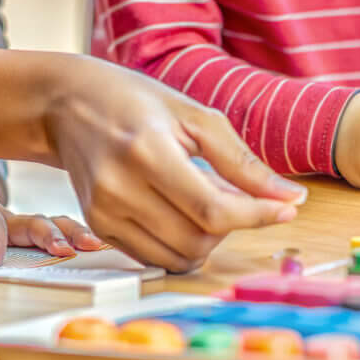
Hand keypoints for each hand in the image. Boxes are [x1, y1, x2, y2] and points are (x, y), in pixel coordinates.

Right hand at [41, 58, 306, 272]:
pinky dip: (179, 243)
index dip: (257, 216)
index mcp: (147, 152)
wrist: (69, 104)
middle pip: (199, 239)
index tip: (287, 209)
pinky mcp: (98, 226)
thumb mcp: (195, 116)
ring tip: (203, 199)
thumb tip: (290, 198)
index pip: (212, 209)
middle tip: (232, 192)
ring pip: (179, 257)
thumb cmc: (137, 102)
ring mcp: (103, 212)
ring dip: (207, 238)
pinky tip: (179, 209)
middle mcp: (120, 188)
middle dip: (231, 224)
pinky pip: (155, 257)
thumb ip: (243, 163)